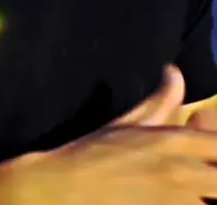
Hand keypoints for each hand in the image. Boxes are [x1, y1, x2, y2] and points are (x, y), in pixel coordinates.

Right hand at [0, 65, 216, 203]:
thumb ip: (161, 99)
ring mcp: (172, 202)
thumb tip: (174, 72)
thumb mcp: (128, 123)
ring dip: (204, 192)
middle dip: (215, 177)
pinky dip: (189, 203)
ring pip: (207, 198)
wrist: (62, 189)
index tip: (209, 147)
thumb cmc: (92, 154)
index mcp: (172, 143)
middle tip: (204, 175)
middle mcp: (179, 173)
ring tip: (195, 186)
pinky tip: (176, 199)